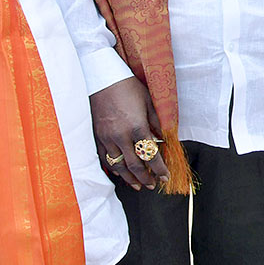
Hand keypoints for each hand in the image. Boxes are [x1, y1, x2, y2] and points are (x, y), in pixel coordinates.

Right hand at [89, 76, 168, 190]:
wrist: (102, 79)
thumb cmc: (128, 87)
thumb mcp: (149, 102)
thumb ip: (157, 122)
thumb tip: (166, 139)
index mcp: (137, 127)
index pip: (151, 155)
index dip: (159, 168)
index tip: (165, 176)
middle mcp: (121, 136)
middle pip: (134, 166)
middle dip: (146, 178)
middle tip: (153, 184)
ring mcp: (107, 138)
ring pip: (119, 166)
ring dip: (130, 178)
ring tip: (138, 185)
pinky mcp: (97, 137)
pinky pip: (105, 158)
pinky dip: (114, 169)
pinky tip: (120, 174)